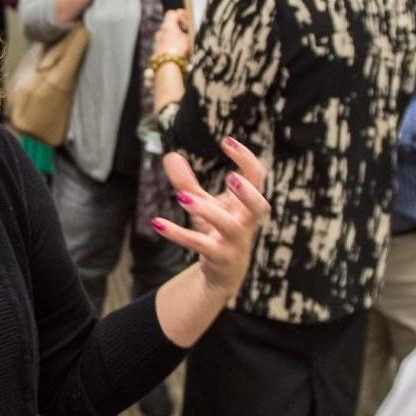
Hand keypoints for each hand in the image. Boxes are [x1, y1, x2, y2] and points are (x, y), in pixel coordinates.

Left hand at [152, 137, 268, 301]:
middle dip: (247, 192)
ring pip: (228, 226)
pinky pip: (199, 244)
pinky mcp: (218, 257)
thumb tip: (169, 155)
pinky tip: (157, 223)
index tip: (227, 141)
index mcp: (246, 205)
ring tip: (182, 198)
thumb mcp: (203, 205)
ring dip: (207, 210)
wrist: (223, 274)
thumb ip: (187, 183)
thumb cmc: (217, 232)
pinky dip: (178, 234)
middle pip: (258, 206)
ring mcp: (234, 242)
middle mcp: (246, 222)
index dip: (246, 159)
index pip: (257, 178)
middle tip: (231, 178)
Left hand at [154, 8, 191, 58]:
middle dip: (178, 27)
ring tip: (183, 44)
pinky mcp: (156, 51)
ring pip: (166, 35)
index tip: (188, 20)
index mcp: (167, 25)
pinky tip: (177, 51)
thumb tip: (190, 31)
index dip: (181, 14)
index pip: (172, 13)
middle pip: (169, 25)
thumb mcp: (188, 39)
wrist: (167, 66)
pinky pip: (164, 45)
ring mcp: (156, 42)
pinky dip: (170, 45)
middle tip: (187, 32)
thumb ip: (189, 32)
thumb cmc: (178, 50)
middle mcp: (160, 32)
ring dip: (174, 37)